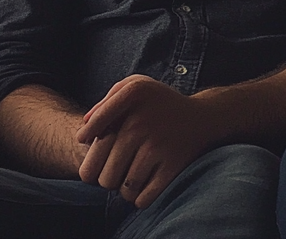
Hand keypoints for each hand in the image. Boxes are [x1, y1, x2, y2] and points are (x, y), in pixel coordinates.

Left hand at [76, 75, 216, 207]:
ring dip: (124, 189)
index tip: (92, 144)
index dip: (88, 145)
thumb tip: (83, 134)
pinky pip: (142, 199)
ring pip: (121, 189)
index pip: (92, 132)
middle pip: (103, 174)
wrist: (203, 118)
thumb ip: (106, 103)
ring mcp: (158, 144)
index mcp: (132, 95)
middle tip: (117, 168)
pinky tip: (145, 183)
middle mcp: (141, 120)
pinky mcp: (173, 165)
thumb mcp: (136, 87)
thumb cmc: (159, 105)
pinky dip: (140, 198)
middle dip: (106, 177)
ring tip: (132, 175)